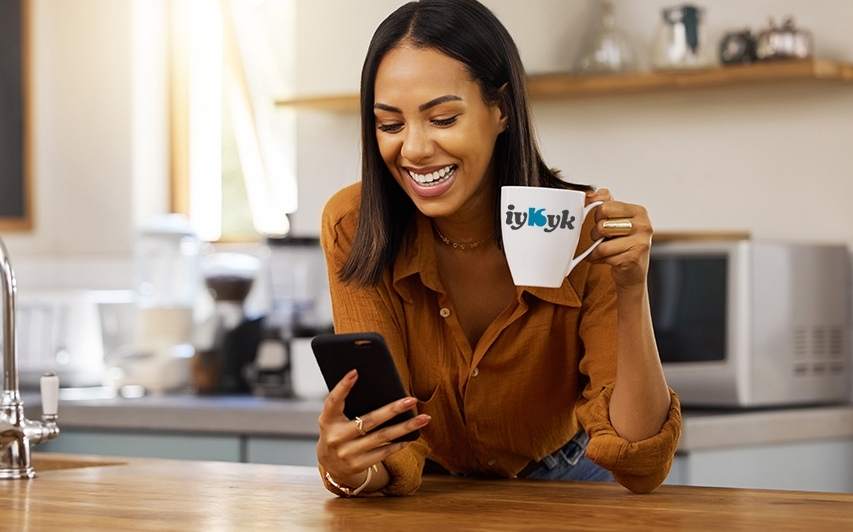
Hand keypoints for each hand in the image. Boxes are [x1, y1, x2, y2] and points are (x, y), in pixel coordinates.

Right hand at [316, 369, 430, 489]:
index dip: (343, 387)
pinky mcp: (358, 465)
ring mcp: (347, 453)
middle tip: (411, 400)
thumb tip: (378, 388)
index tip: (355, 372)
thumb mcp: (334, 419)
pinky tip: (411, 436)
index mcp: (327, 420)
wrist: (330, 465)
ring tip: (423, 419)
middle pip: (369, 420)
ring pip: (382, 437)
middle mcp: (336, 437)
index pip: (333, 401)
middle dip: (392, 410)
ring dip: (405, 427)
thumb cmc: (337, 432)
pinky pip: (383, 452)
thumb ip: (347, 404)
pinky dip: (398, 443)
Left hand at [585, 188, 652, 290]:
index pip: (604, 207)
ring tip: (603, 251)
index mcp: (639, 211)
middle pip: (602, 225)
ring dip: (596, 250)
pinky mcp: (634, 258)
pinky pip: (605, 257)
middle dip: (595, 235)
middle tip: (602, 240)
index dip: (597, 217)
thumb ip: (602, 202)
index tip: (603, 224)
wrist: (632, 272)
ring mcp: (641, 242)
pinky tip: (606, 260)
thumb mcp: (613, 219)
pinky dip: (599, 260)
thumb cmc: (620, 243)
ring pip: (602, 244)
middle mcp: (643, 225)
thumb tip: (588, 194)